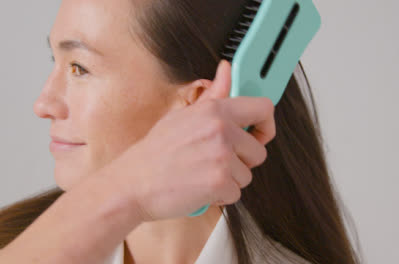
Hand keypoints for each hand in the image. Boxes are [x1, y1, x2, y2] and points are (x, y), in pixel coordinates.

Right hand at [104, 60, 275, 221]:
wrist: (132, 182)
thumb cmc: (155, 152)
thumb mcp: (183, 115)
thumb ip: (212, 95)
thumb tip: (226, 69)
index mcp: (214, 110)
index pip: (264, 108)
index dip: (265, 125)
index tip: (257, 135)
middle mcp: (222, 130)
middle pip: (258, 152)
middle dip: (241, 161)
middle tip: (214, 162)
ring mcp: (222, 157)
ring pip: (247, 175)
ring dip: (228, 180)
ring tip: (201, 174)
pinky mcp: (219, 183)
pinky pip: (235, 194)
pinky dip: (219, 196)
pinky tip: (198, 187)